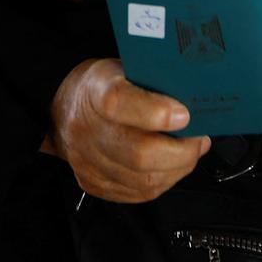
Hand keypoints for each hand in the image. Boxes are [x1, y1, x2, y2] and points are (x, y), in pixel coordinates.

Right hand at [47, 59, 210, 202]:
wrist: (64, 108)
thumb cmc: (101, 87)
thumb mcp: (126, 68)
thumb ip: (157, 82)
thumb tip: (196, 100)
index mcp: (95, 91)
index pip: (119, 103)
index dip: (156, 112)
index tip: (184, 114)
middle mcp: (86, 129)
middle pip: (139, 154)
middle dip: (182, 152)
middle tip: (198, 140)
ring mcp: (87, 160)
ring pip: (144, 180)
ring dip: (177, 170)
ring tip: (188, 154)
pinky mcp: (93, 182)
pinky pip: (137, 194)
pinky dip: (162, 182)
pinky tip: (169, 168)